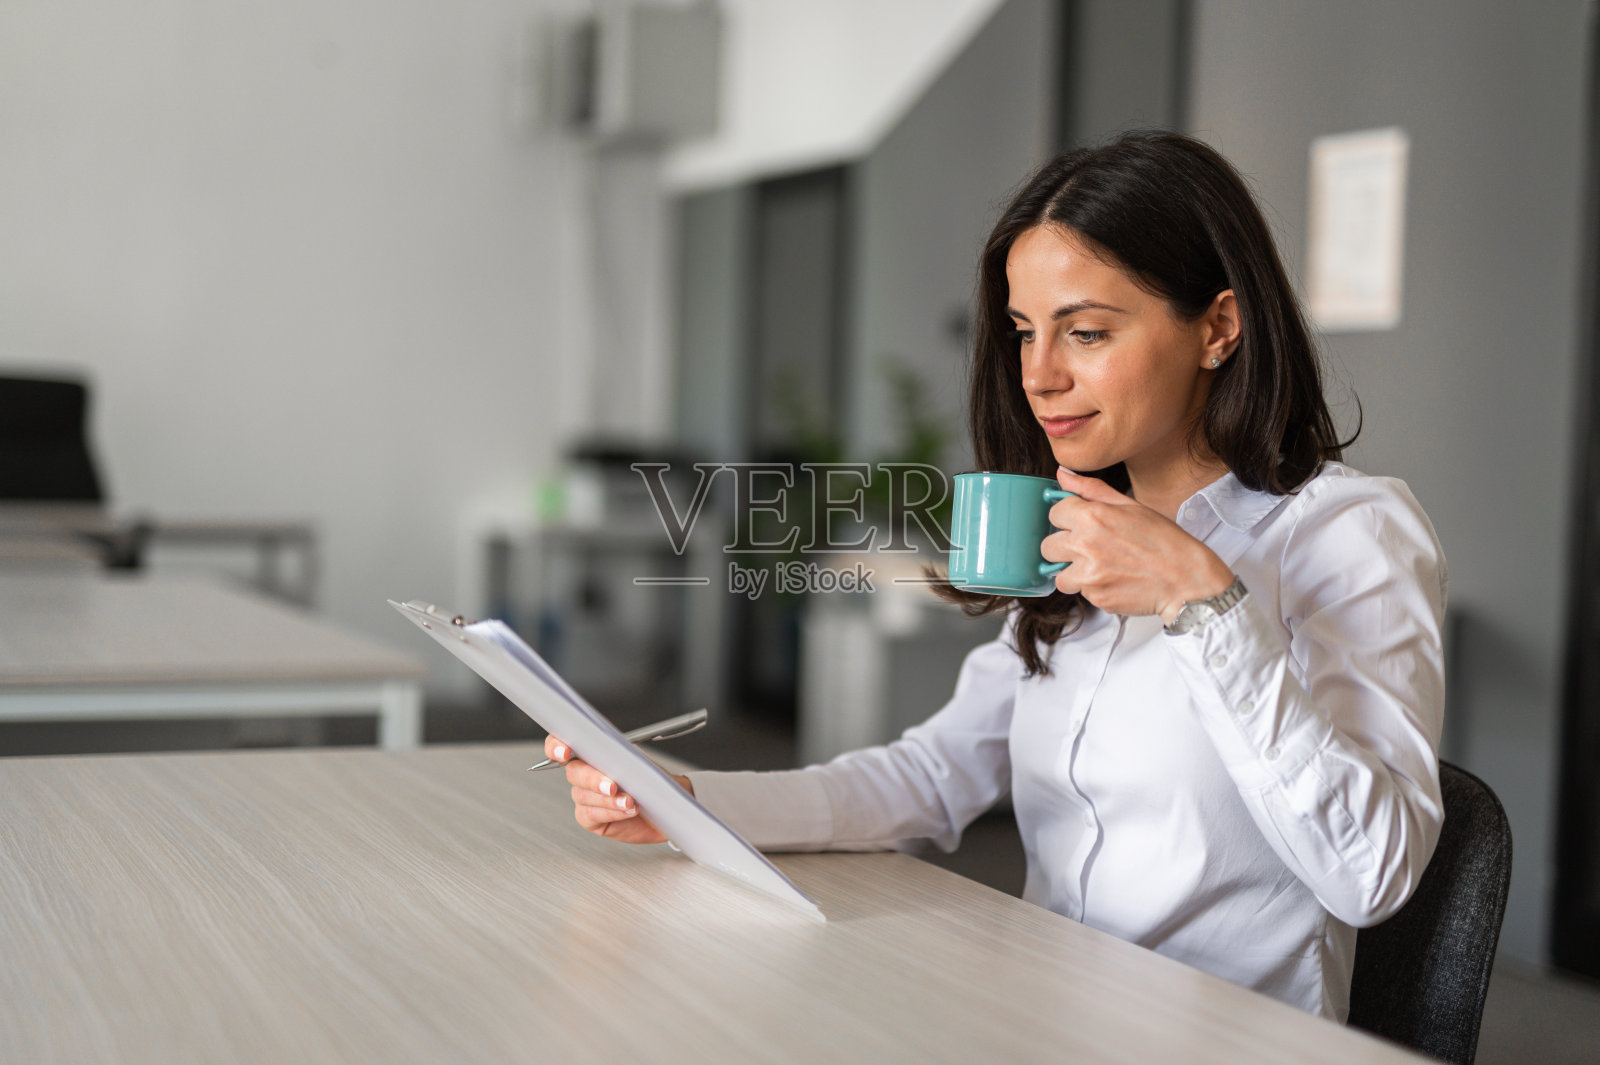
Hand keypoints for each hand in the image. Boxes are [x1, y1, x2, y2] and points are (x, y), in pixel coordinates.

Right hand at [543, 734, 693, 844]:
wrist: (668, 808)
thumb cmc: (654, 782)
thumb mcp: (644, 763)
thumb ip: (625, 756)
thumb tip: (615, 753)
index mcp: (593, 752)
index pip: (563, 742)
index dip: (556, 746)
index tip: (565, 751)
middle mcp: (586, 773)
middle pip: (573, 771)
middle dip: (593, 778)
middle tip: (612, 785)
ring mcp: (586, 796)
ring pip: (583, 795)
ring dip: (607, 799)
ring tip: (630, 801)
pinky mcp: (591, 818)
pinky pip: (591, 814)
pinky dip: (610, 812)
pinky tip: (626, 810)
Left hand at [1044, 469, 1234, 621]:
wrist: (1186, 579)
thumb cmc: (1164, 541)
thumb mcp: (1131, 506)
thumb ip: (1092, 490)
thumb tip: (1063, 475)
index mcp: (1092, 517)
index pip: (1054, 513)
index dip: (1068, 518)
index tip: (1081, 523)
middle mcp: (1085, 545)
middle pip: (1048, 546)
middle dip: (1065, 546)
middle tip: (1091, 548)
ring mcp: (1088, 575)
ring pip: (1058, 574)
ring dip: (1073, 572)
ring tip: (1102, 567)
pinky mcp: (1095, 597)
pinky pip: (1080, 591)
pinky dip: (1093, 587)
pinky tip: (1115, 580)